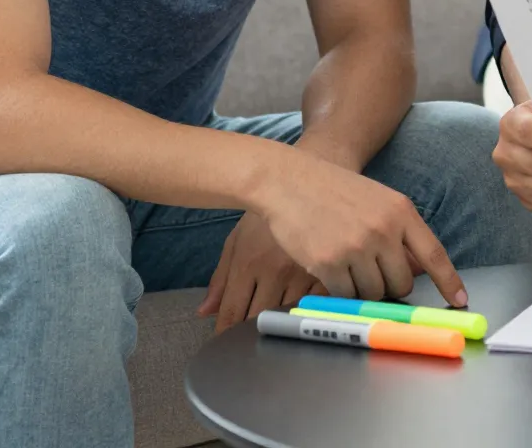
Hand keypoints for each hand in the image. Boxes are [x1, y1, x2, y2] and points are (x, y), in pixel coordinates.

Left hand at [199, 212, 320, 332]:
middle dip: (247, 333)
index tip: (221, 343)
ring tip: (270, 327)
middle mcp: (276, 271)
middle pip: (257, 318)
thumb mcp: (237, 240)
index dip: (224, 332)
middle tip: (243, 339)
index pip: (231, 311)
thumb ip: (221, 279)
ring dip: (275, 324)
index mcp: (250, 263)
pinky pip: (313, 307)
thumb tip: (204, 313)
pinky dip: (303, 314)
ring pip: (285, 316)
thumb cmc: (267, 216)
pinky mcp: (327, 272)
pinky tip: (298, 314)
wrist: (307, 187)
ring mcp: (304, 273)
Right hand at [256, 152, 466, 307]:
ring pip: (373, 294)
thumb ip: (398, 230)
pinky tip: (328, 265)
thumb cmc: (334, 191)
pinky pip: (345, 296)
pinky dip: (339, 290)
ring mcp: (357, 247)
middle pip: (401, 284)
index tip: (461, 300)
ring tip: (345, 261)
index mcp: (400, 211)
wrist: (289, 180)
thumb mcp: (377, 199)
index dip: (449, 281)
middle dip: (389, 286)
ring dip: (361, 288)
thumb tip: (416, 270)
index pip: (433, 253)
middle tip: (370, 271)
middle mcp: (383, 230)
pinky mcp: (329, 263)